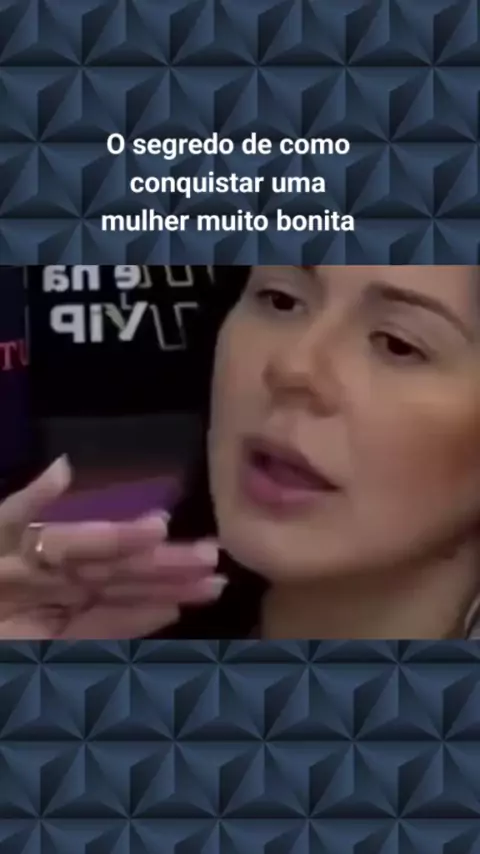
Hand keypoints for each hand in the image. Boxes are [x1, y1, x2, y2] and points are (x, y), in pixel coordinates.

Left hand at [0, 457, 224, 638]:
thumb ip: (24, 506)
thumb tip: (67, 466)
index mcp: (35, 548)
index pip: (90, 544)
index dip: (124, 537)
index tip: (163, 529)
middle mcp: (53, 578)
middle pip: (116, 571)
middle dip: (164, 565)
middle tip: (213, 558)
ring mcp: (58, 612)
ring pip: (120, 599)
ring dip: (166, 591)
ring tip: (211, 584)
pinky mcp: (57, 644)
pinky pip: (103, 631)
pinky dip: (139, 621)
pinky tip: (174, 609)